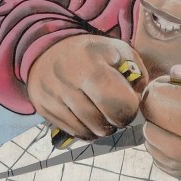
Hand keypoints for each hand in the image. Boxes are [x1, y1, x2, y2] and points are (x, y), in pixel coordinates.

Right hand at [27, 35, 146, 139]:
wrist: (49, 48)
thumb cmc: (93, 53)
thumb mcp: (120, 51)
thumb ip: (137, 74)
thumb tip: (137, 99)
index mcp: (92, 66)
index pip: (120, 105)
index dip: (131, 108)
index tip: (129, 101)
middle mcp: (68, 82)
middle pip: (102, 124)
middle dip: (116, 122)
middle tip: (117, 111)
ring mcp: (52, 96)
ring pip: (87, 132)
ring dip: (101, 129)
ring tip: (103, 114)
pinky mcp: (42, 107)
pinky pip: (72, 132)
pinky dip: (85, 130)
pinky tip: (89, 118)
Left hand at [141, 67, 180, 176]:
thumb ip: (179, 75)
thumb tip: (157, 83)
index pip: (151, 99)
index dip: (158, 89)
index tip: (170, 89)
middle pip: (147, 120)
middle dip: (157, 109)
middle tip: (174, 106)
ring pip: (149, 139)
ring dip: (157, 128)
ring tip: (177, 123)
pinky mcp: (180, 172)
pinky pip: (155, 155)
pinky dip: (162, 145)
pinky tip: (179, 138)